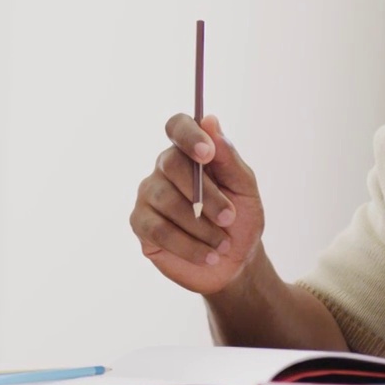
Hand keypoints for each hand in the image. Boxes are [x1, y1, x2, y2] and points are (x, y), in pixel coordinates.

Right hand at [129, 114, 264, 294]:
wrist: (234, 264)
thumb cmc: (240, 220)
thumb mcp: (244, 189)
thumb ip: (228, 157)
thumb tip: (209, 120)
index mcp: (190, 152)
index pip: (178, 126)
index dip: (189, 135)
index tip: (207, 154)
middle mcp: (164, 168)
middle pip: (171, 164)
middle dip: (205, 194)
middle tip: (229, 217)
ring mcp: (148, 195)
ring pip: (166, 201)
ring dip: (201, 226)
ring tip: (222, 244)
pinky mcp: (140, 224)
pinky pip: (158, 230)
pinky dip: (188, 245)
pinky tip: (207, 256)